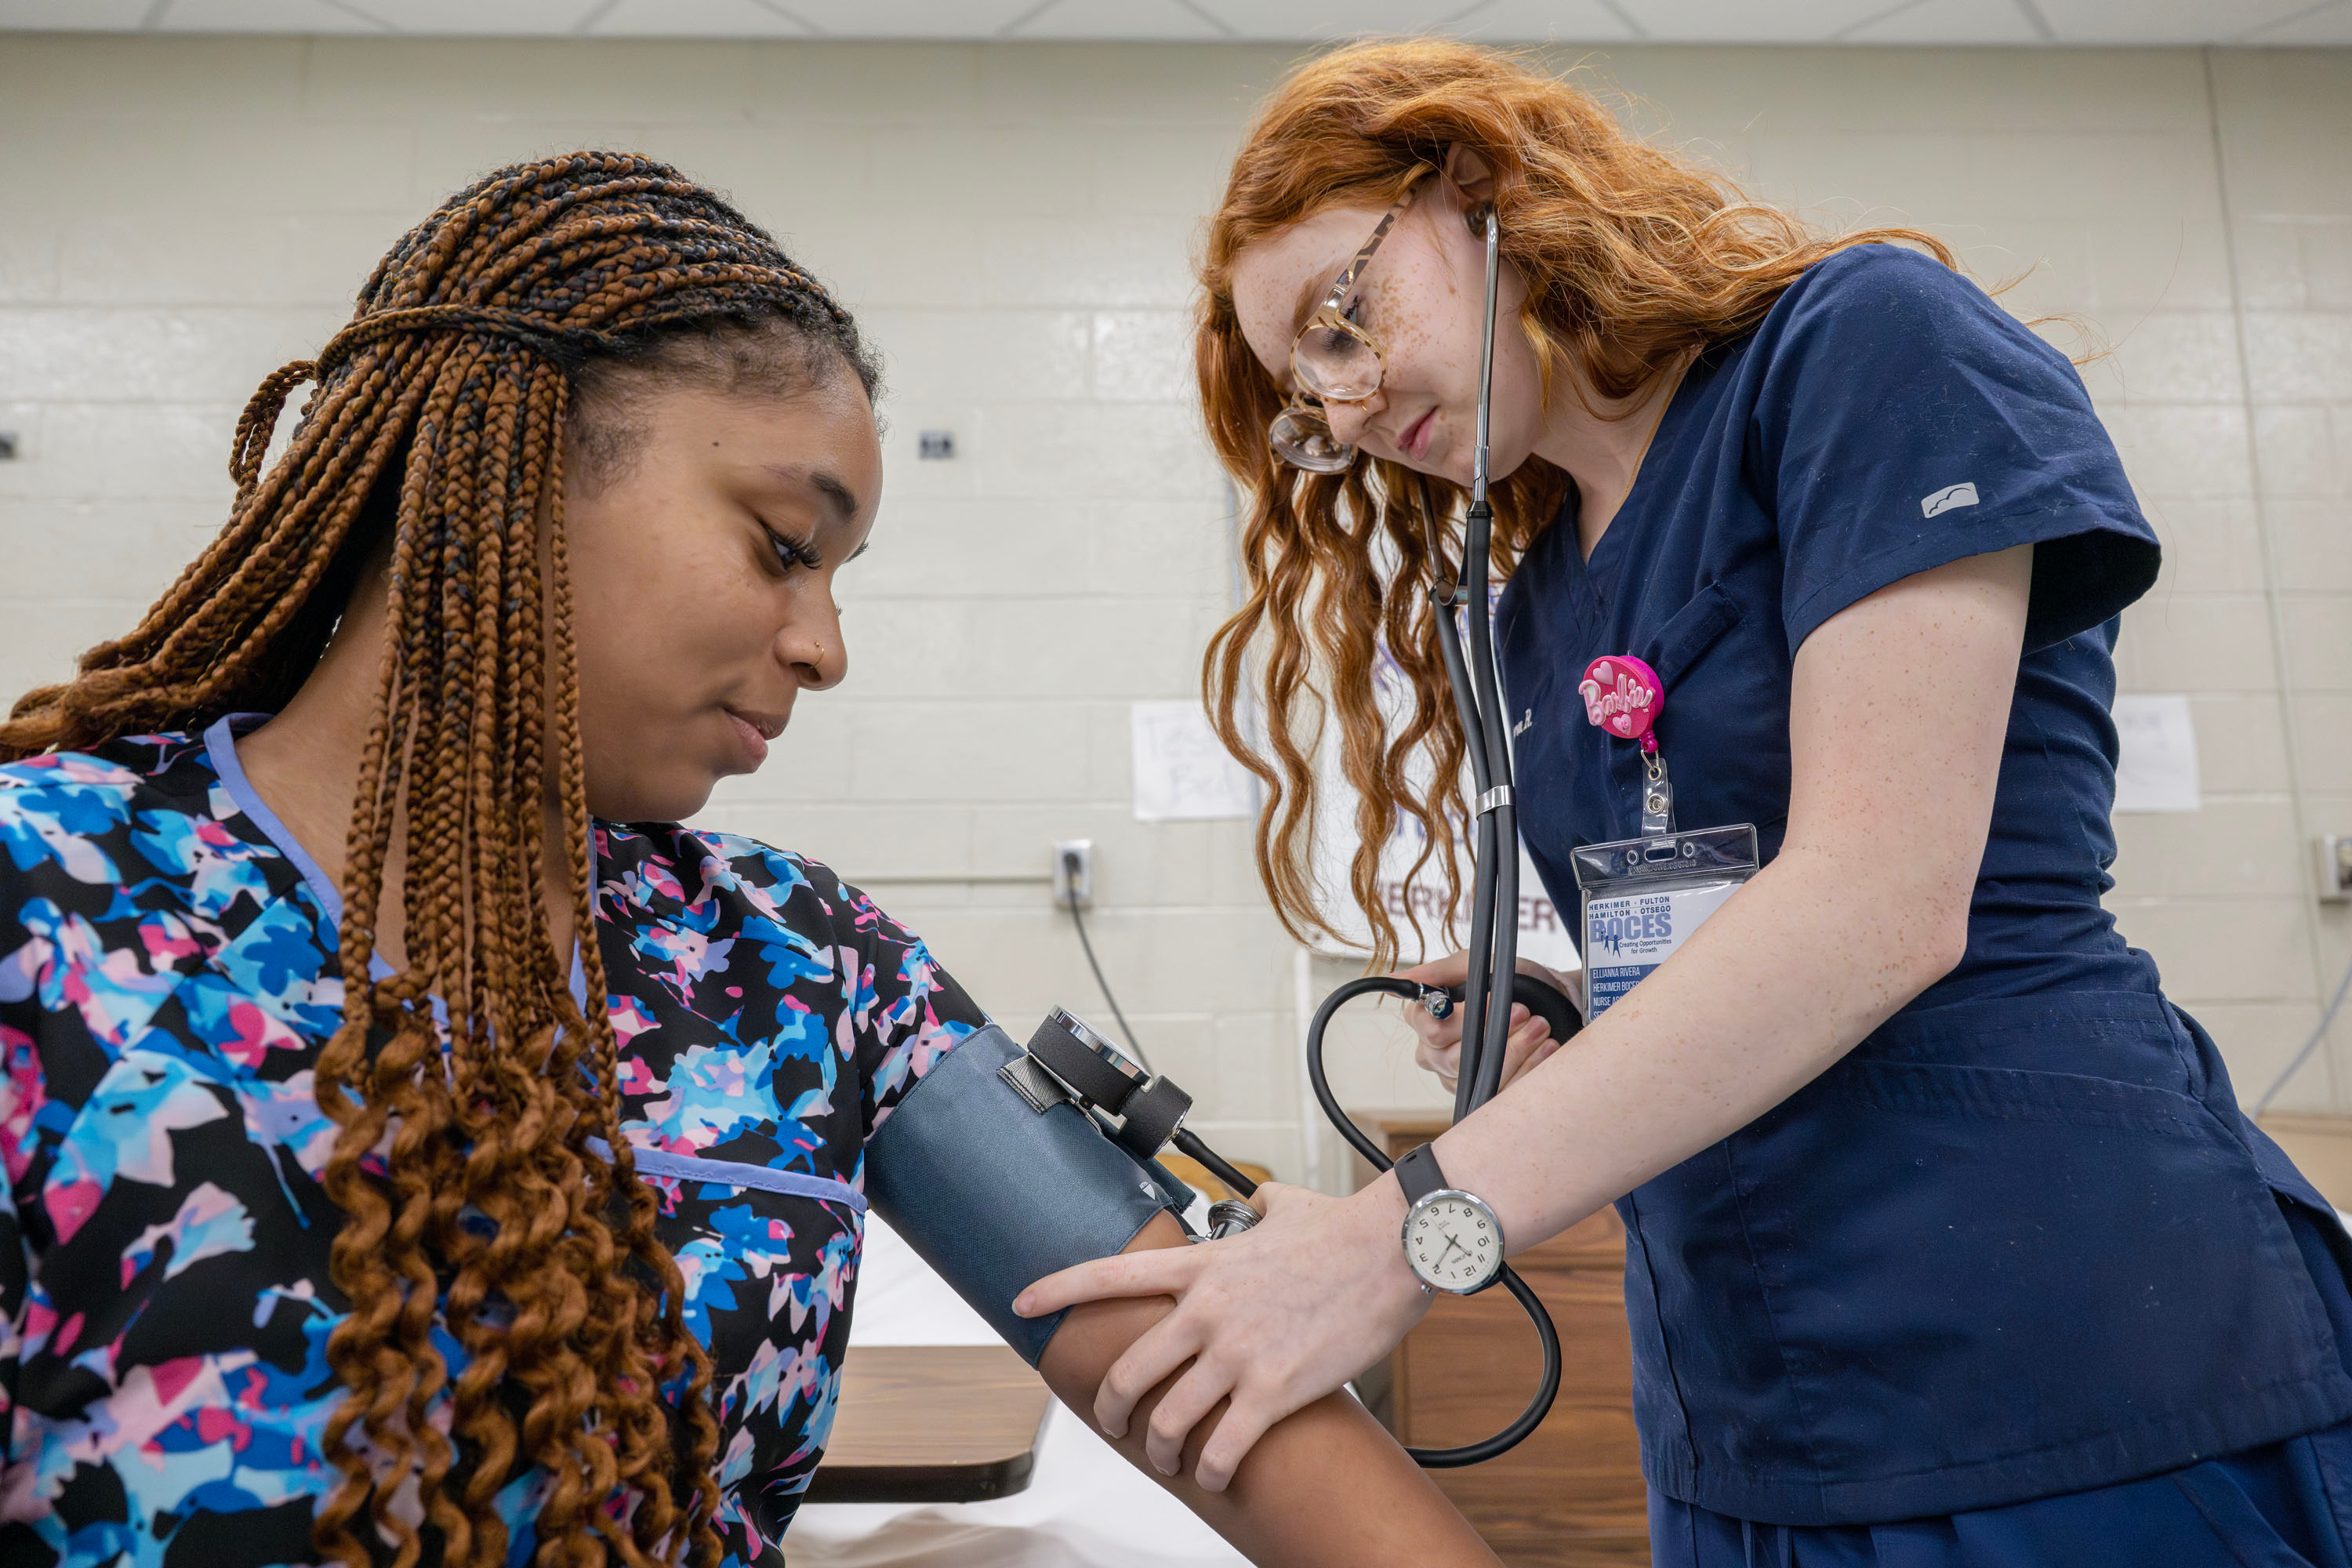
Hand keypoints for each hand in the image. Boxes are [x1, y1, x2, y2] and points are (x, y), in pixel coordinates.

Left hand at [1013, 1178, 1431, 1492]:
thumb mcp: (1287, 1205)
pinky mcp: (1275, 1388)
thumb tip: (1258, 1203)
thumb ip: (1259, 1206)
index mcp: (1203, 1265)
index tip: (1022, 1303)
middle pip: (1129, 1369)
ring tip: (1168, 1459)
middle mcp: (1208, 1310)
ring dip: (1159, 1448)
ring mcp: (1238, 1352)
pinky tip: (1215, 1477)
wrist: (1395, 1248)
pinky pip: (1224, 1446)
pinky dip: (1213, 1470)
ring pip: (1168, 1418)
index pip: (1110, 1275)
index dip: (1057, 1289)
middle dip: (1112, 1407)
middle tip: (1115, 1423)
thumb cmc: (1347, 1228)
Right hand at [1397, 951, 1579, 1093]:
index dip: (1462, 1018)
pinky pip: (1504, 1090)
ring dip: (1516, 1048)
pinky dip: (1530, 1067)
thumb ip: (1438, 972)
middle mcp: (1435, 1053)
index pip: (1431, 1030)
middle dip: (1494, 1032)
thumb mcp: (1476, 966)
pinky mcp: (1484, 1093)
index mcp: (1425, 1021)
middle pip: (1454, 1058)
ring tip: (1539, 1026)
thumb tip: (1402, 978)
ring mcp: (1458, 1078)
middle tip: (1521, 1012)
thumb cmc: (1509, 982)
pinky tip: (1545, 1047)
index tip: (1490, 1000)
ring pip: (1482, 1075)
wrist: (1549, 1001)